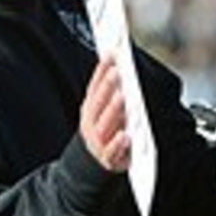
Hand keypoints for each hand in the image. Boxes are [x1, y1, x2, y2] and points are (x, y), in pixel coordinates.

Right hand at [80, 55, 129, 172]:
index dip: (101, 70)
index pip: (94, 86)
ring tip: (122, 97)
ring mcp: (97, 141)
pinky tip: (126, 135)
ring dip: (112, 110)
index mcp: (89, 109)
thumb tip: (120, 65)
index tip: (111, 55)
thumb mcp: (104, 111)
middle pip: (98, 103)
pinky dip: (117, 143)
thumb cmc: (105, 130)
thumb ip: (110, 93)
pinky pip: (111, 151)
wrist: (95, 161)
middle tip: (117, 72)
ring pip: (104, 124)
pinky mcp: (108, 158)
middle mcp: (90, 123)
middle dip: (107, 86)